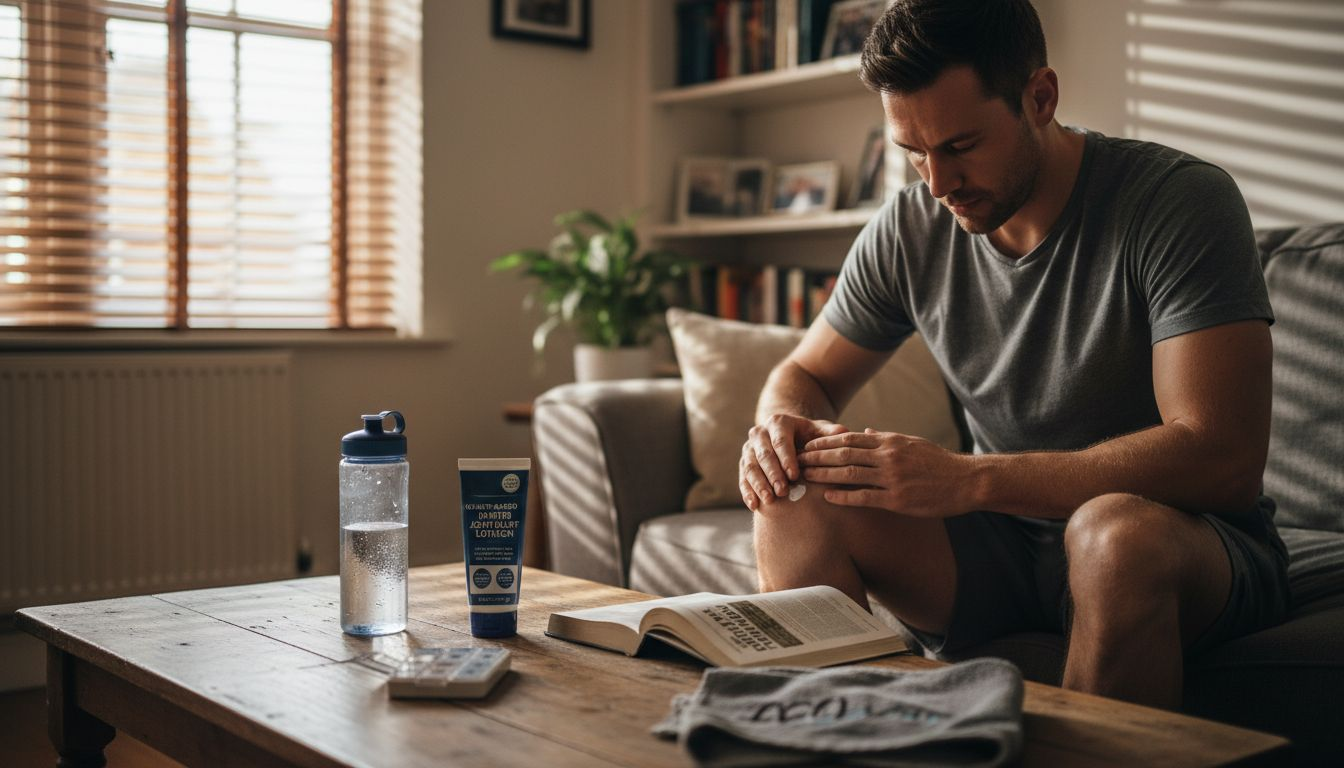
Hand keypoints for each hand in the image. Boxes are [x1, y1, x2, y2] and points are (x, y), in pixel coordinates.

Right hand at [739, 414, 848, 510]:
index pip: (781, 441)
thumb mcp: (820, 432)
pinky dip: (747, 492)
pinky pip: (743, 478)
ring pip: (750, 467)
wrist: (788, 437)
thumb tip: (845, 433)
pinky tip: (754, 505)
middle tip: (782, 492)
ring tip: (769, 500)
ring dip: (759, 484)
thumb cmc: (809, 436)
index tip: (794, 476)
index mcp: (778, 422)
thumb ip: (830, 434)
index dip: (786, 458)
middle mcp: (759, 433)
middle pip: (764, 455)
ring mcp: (749, 448)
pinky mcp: (744, 463)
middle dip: (773, 474)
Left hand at [797, 428, 975, 517]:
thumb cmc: (938, 462)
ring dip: (824, 475)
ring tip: (805, 477)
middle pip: (843, 454)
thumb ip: (885, 437)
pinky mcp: (898, 499)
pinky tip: (828, 498)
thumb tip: (865, 430)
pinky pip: (865, 497)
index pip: (849, 438)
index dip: (824, 442)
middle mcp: (888, 456)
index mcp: (889, 441)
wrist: (966, 480)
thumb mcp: (911, 442)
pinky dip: (844, 497)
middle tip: (796, 460)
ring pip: (850, 474)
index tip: (806, 445)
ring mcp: (892, 478)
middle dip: (817, 457)